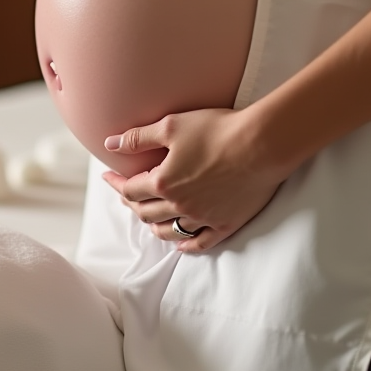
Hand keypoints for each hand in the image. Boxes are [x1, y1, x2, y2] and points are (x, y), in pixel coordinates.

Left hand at [100, 106, 285, 252]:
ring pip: (169, 231)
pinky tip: (180, 244)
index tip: (109, 177)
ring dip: (154, 225)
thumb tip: (109, 143)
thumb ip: (138, 137)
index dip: (116, 183)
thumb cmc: (217, 130)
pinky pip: (201, 242)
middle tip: (125, 195)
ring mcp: (203, 218)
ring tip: (148, 218)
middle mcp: (179, 205)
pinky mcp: (226, 223)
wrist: (261, 145)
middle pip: (146, 212)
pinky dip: (186, 245)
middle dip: (131, 203)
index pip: (130, 189)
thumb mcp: (171, 126)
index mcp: (163, 182)